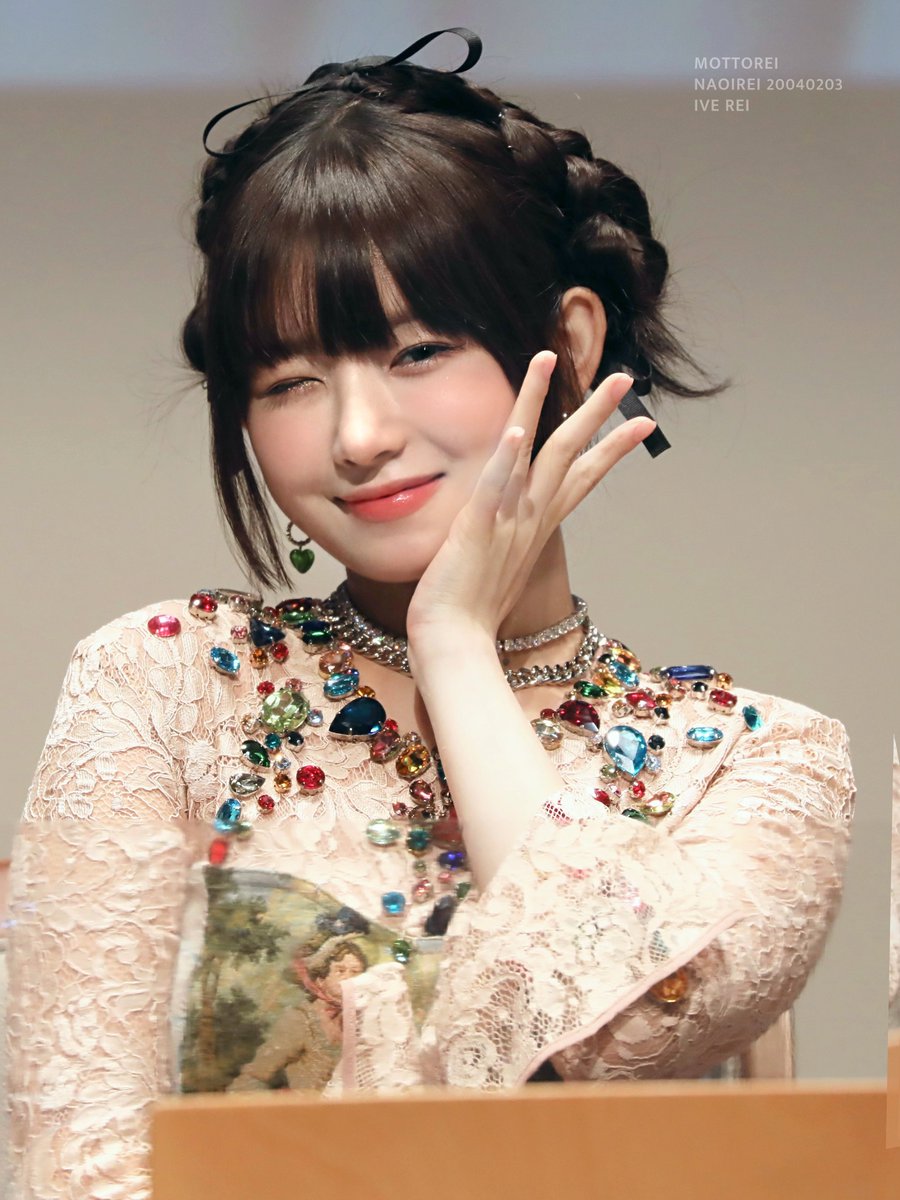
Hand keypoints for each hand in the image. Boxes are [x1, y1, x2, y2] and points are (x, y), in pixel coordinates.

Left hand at [405, 351, 654, 653]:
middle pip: (572, 455)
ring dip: (540, 404)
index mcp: (537, 525)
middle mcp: (530, 518)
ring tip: (548, 359)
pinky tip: (514, 431)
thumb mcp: (501, 563)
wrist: (455, 646)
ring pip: (534, 455)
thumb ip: (512, 534)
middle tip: (624, 376)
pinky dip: (505, 461)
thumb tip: (514, 519)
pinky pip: (494, 490)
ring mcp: (507, 523)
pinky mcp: (477, 531)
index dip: (612, 448)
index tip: (641, 423)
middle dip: (597, 413)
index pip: (583, 478)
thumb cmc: (472, 610)